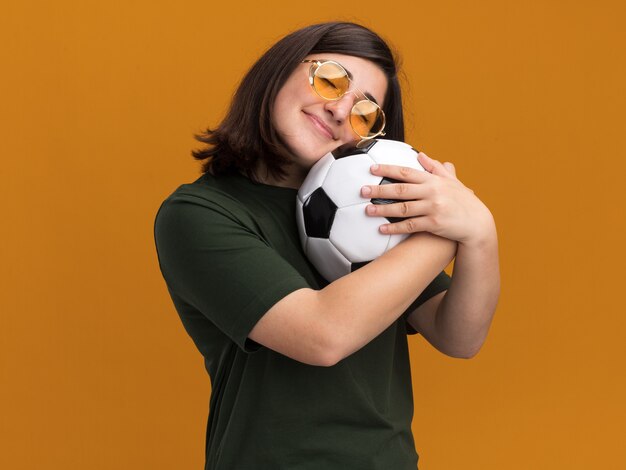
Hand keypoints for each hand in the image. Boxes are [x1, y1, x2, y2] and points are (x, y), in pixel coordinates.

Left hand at [360, 152, 495, 245]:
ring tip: (367, 210)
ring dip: (383, 209)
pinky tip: (381, 229)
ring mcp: (433, 208)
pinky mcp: (433, 224)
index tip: (372, 168)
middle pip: (400, 189)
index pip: (406, 172)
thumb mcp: (452, 182)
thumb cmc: (463, 202)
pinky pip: (410, 226)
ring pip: (402, 208)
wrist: (477, 224)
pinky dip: (394, 228)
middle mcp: (432, 192)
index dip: (387, 169)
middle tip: (362, 190)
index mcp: (434, 180)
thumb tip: (421, 155)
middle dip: (379, 189)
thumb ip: (436, 168)